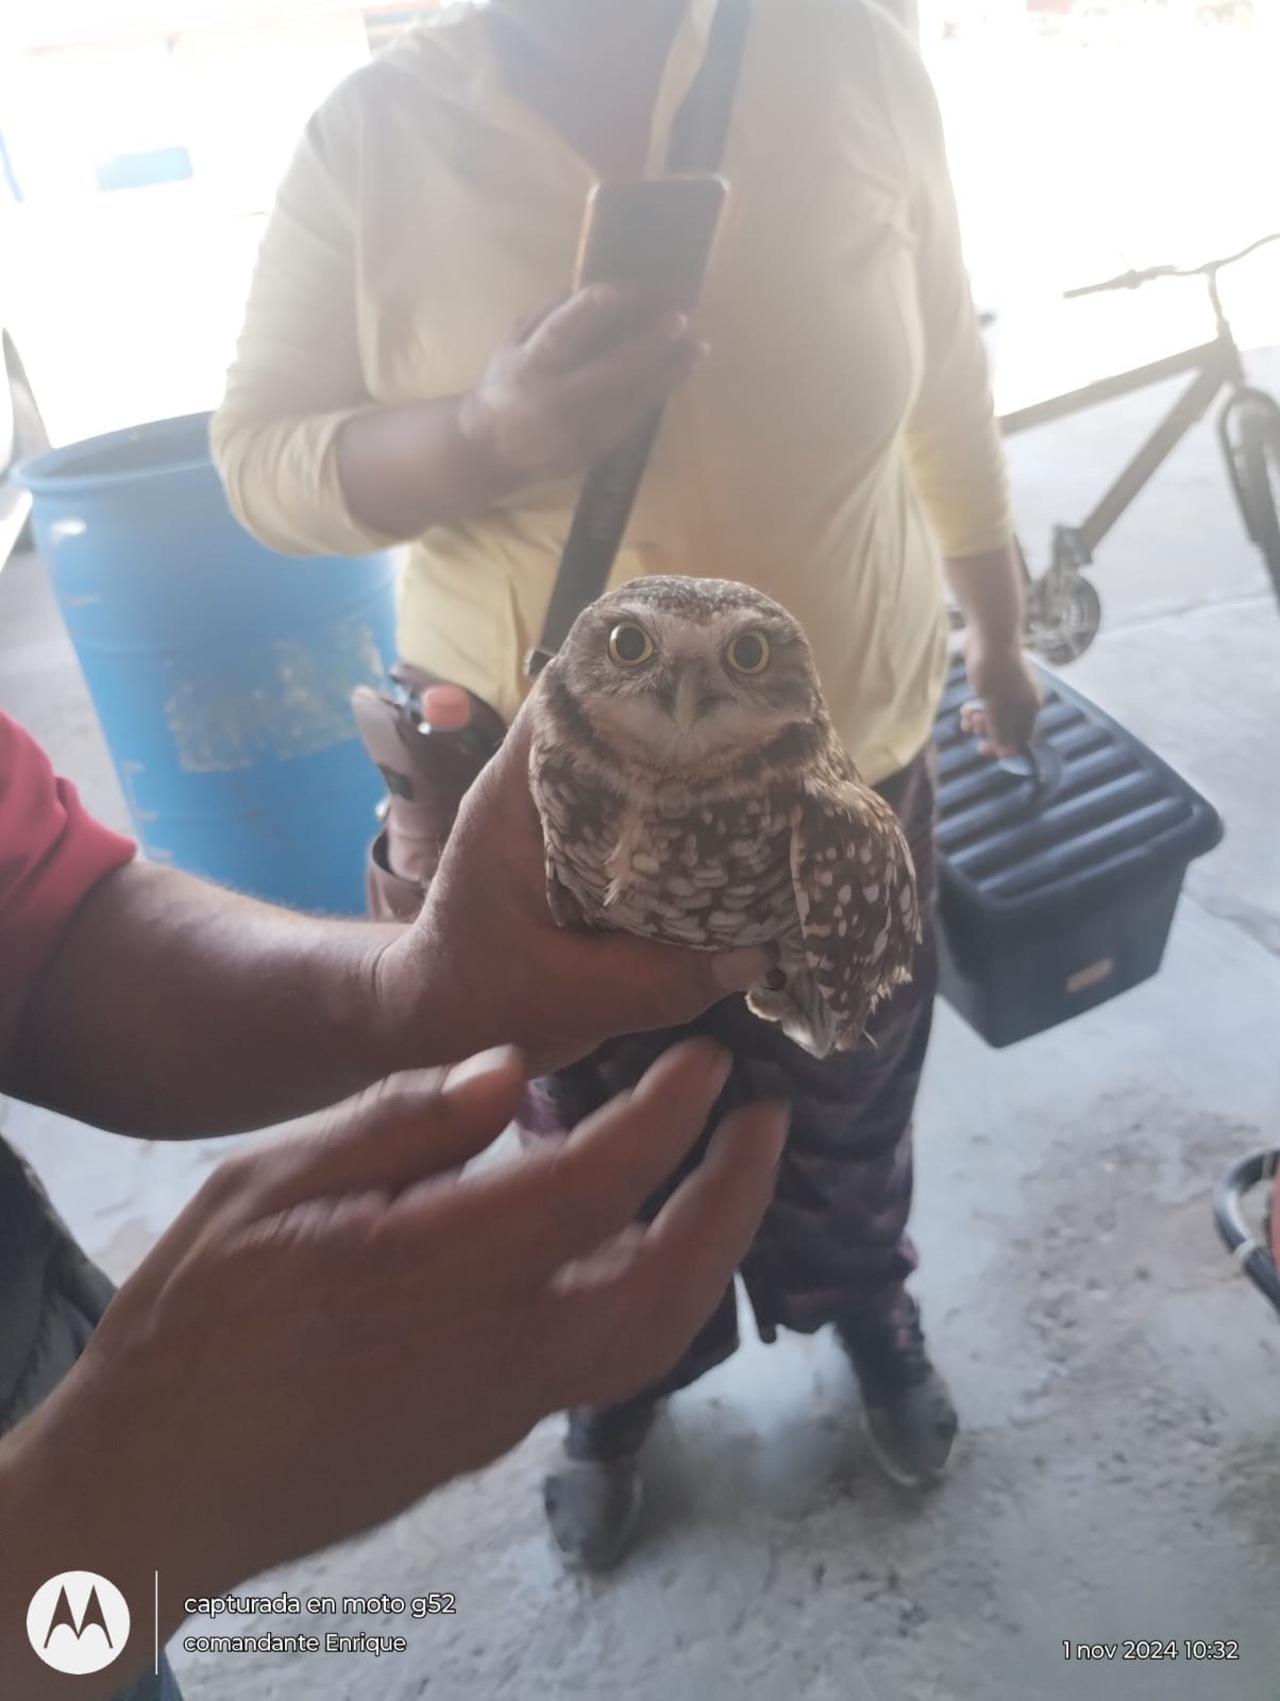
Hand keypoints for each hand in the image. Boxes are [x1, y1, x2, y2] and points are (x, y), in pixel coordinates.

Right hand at [3, 1044, 785, 1687]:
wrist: (155, 1490)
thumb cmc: (193, 1324)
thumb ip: (398, 1124)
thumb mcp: (266, 1185)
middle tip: (768, 1119)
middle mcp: (498, 1350)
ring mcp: (502, 1410)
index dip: (672, 1115)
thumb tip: (514, 1070)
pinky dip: (650, 1295)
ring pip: (652, 1337)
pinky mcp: (488, 1440)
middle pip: (669, 1281)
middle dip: (738, 1195)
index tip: (713, 1060)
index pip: (600, 1181)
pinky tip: (629, 1244)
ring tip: (722, 1176)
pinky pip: (605, 1364)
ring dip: (709, 1252)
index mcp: (439, 1268)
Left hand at [376, 711, 767, 1074]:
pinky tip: (744, 827)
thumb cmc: (474, 997)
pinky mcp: (581, 840)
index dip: (646, 676)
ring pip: (634, 761)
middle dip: (690, 719)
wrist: (434, 1013)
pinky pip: (640, 808)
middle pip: (618, 719)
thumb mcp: (560, 997)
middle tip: (769, 728)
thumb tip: (757, 953)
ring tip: (773, 765)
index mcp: (514, 794)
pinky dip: (686, 813)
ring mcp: (559, 809)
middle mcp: (536, 784)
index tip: (718, 679)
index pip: (573, 694)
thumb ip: (649, 982)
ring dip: (694, 765)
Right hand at [458, 285, 704, 488]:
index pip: (561, 333)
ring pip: (633, 395)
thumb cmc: (506, 385)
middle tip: (681, 317)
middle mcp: (559, 397)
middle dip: (649, 341)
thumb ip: (548, 319)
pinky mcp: (597, 445)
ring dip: (670, 369)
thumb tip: (591, 290)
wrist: (494, 450)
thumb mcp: (513, 346)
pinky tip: (680, 370)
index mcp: (532, 365)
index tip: (618, 289)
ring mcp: (582, 426)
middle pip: (611, 367)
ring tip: (699, 345)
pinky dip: (660, 390)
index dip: (588, 310)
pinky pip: (635, 414)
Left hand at [960, 635, 1041, 758]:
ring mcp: (1009, 693)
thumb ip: (1001, 730)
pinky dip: (975, 711)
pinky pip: (986, 707)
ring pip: (994, 719)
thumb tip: (1008, 753)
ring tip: (966, 714)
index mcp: (1030, 708)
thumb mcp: (996, 706)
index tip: (983, 749)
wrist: (989, 636)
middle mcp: (1023, 702)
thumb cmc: (994, 672)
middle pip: (1006, 730)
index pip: (1022, 738)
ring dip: (978, 722)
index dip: (1003, 747)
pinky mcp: (994, 685)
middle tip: (973, 723)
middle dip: (987, 731)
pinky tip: (964, 709)